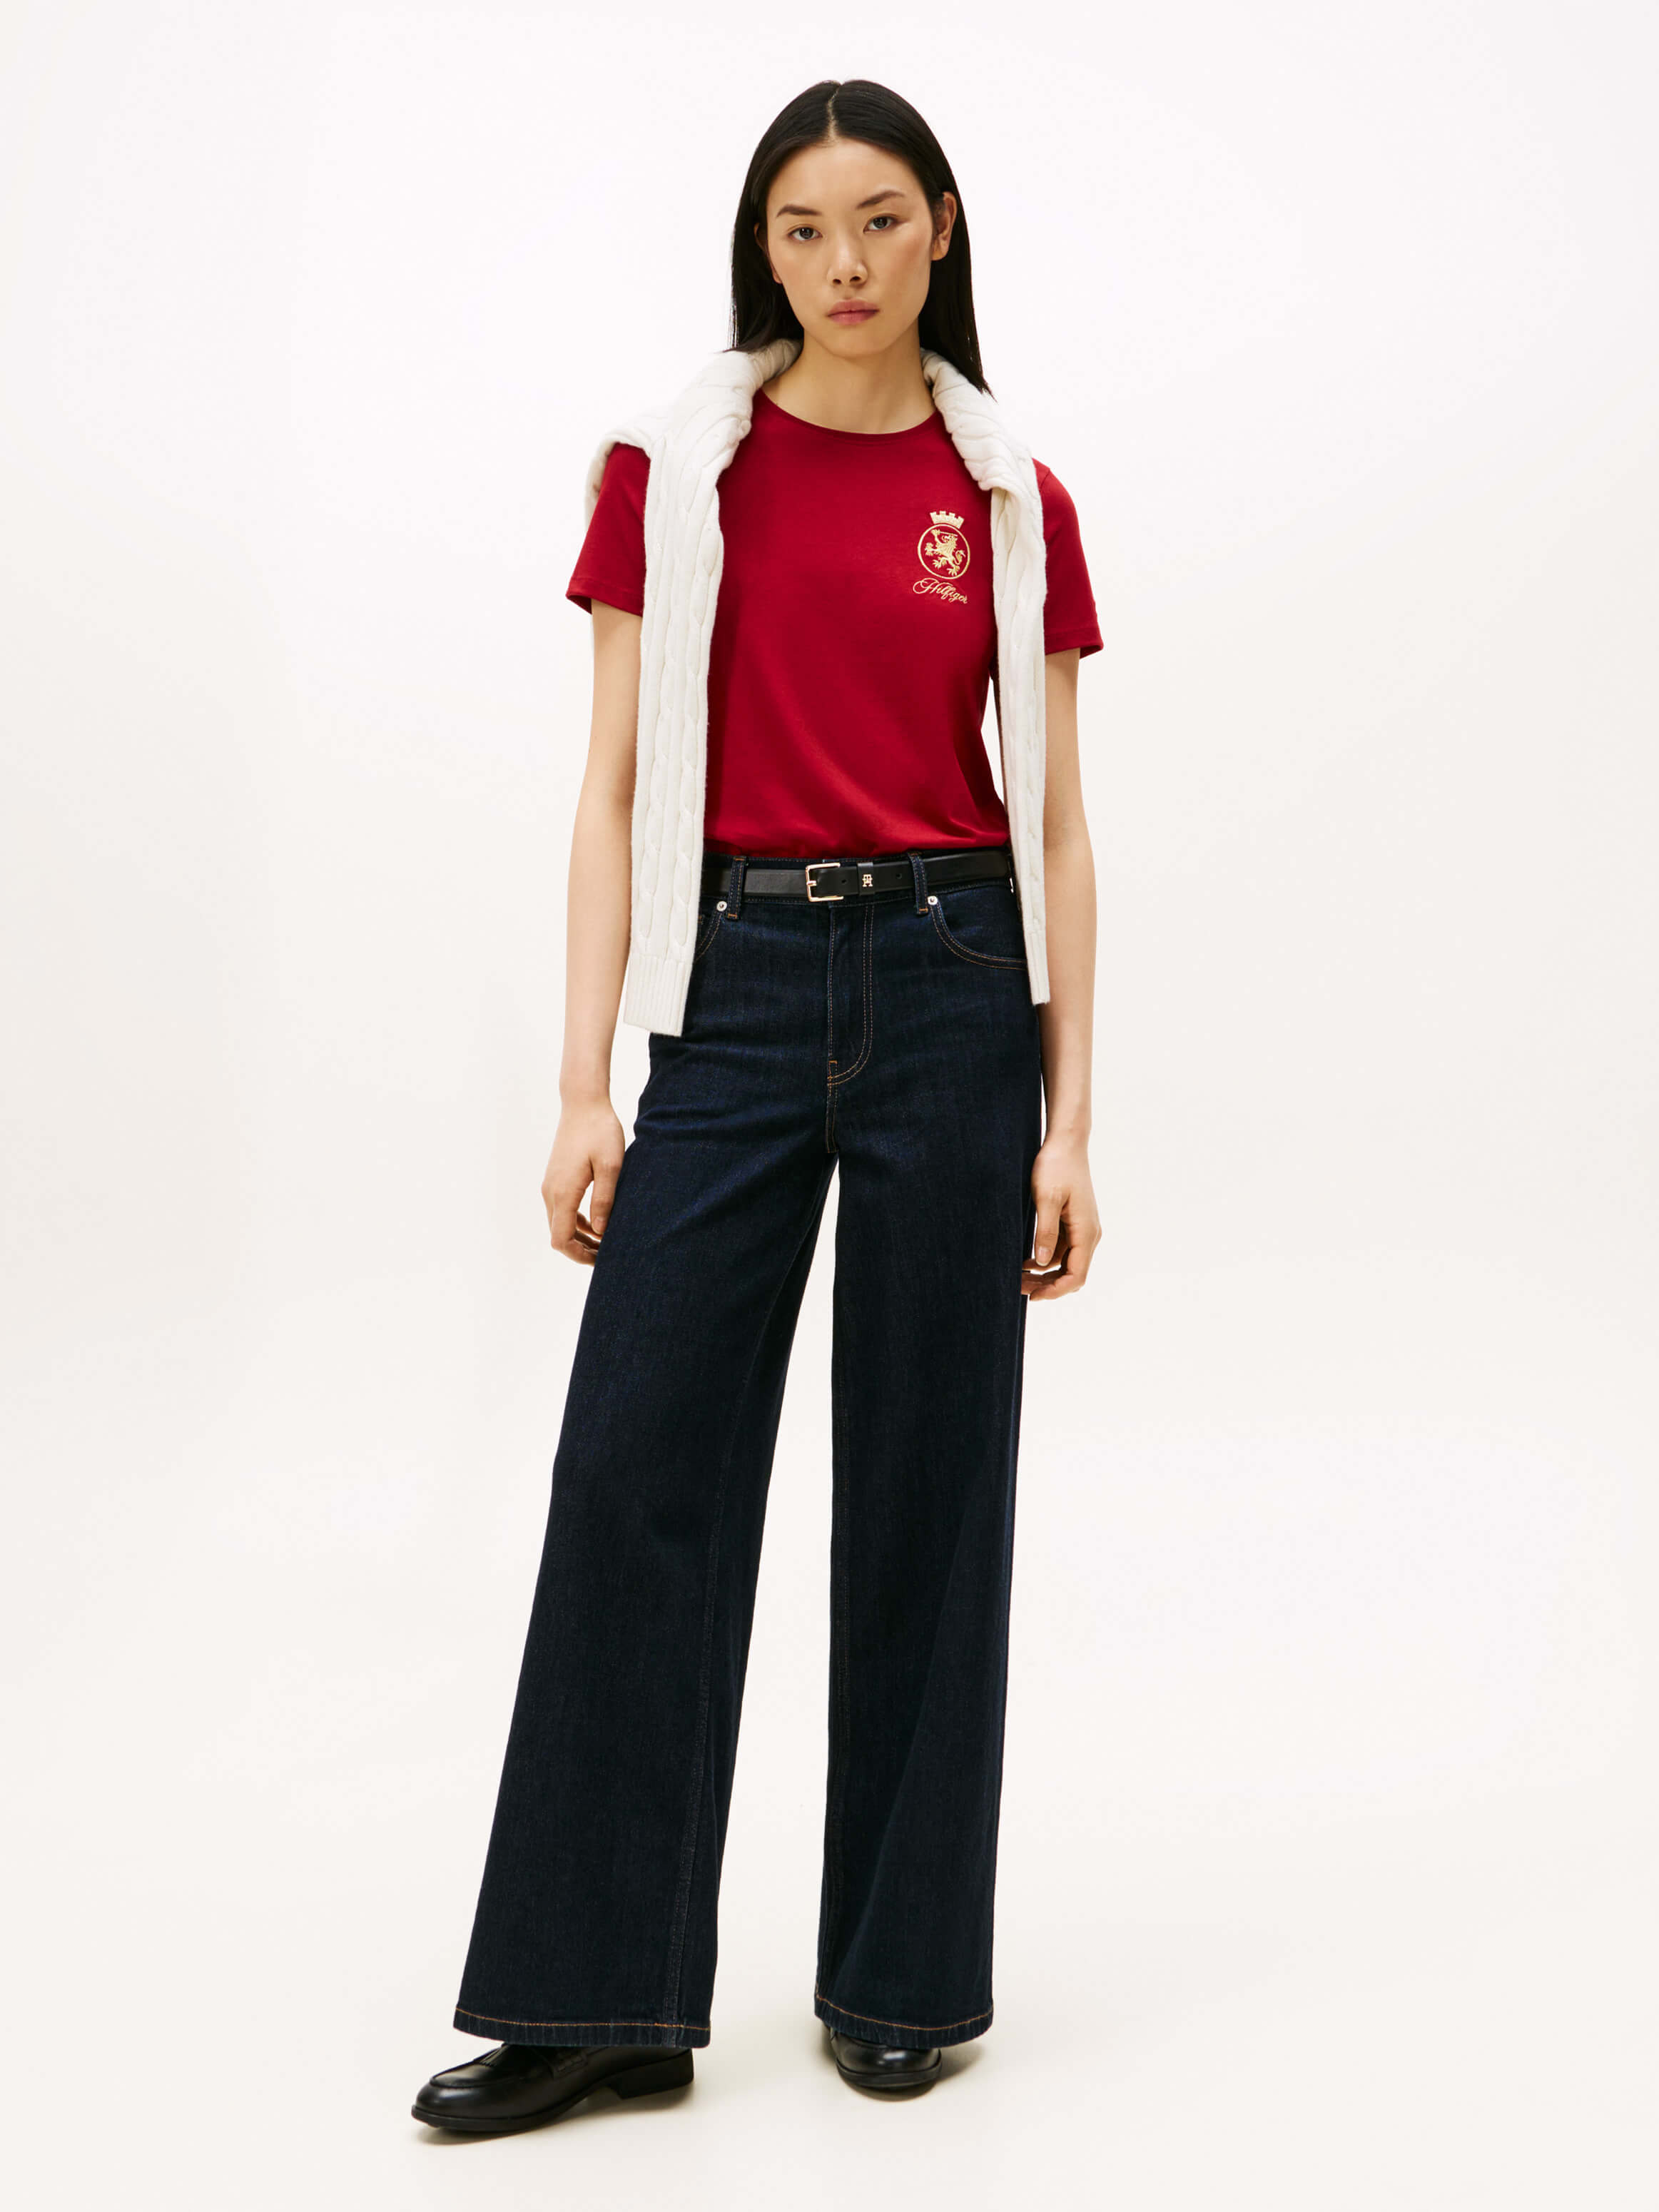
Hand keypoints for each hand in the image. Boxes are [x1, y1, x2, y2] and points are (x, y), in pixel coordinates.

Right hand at [542, 1098, 626, 1265]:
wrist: (583, 1103)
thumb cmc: (601, 1131)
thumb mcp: (611, 1166)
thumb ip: (604, 1201)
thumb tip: (601, 1233)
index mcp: (563, 1192)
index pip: (561, 1240)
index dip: (578, 1256)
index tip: (601, 1260)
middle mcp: (551, 1192)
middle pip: (558, 1235)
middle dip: (581, 1250)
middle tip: (609, 1255)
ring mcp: (550, 1185)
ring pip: (559, 1223)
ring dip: (580, 1237)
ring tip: (607, 1242)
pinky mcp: (555, 1178)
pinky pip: (562, 1210)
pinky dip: (577, 1222)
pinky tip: (598, 1222)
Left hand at [1022, 1134, 1101, 1300]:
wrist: (1067, 1143)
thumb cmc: (1056, 1166)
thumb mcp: (1045, 1198)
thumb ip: (1045, 1232)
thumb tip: (1043, 1263)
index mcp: (1086, 1231)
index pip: (1076, 1275)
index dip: (1055, 1291)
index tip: (1032, 1296)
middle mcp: (1089, 1234)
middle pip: (1072, 1274)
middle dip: (1047, 1286)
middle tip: (1018, 1288)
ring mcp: (1082, 1229)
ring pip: (1066, 1264)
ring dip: (1045, 1275)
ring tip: (1018, 1278)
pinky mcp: (1074, 1223)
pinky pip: (1063, 1251)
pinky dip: (1046, 1260)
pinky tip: (1025, 1261)